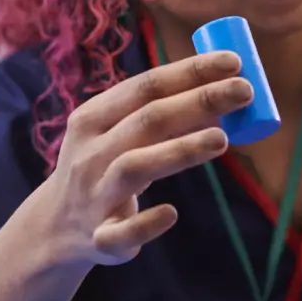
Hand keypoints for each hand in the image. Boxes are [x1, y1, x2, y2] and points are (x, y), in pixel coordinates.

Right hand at [29, 52, 252, 267]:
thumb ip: (163, 114)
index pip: (146, 86)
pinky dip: (146, 223)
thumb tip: (225, 92)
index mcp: (93, 118)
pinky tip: (171, 213)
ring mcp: (94, 195)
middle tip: (245, 91)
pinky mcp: (101, 238)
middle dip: (199, 101)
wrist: (56, 227)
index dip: (191, 72)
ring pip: (135, 166)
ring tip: (223, 139)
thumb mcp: (118, 133)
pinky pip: (122, 232)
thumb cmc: (103, 167)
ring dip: (179, 151)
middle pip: (148, 120)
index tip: (235, 61)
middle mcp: (90, 153)